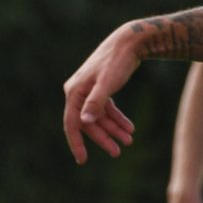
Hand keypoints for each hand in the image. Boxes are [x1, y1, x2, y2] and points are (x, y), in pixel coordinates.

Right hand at [62, 26, 142, 162]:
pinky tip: (129, 128)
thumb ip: (96, 103)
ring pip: (99, 117)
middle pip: (88, 122)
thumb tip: (83, 122)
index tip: (83, 160)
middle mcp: (78, 91)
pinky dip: (117, 119)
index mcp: (74, 91)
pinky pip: (107, 109)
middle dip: (103, 138)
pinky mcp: (101, 88)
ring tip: (129, 141)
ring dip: (113, 130)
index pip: (72, 123)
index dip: (77, 143)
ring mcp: (89, 90)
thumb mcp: (108, 84)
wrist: (130, 43)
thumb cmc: (118, 62)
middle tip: (118, 152)